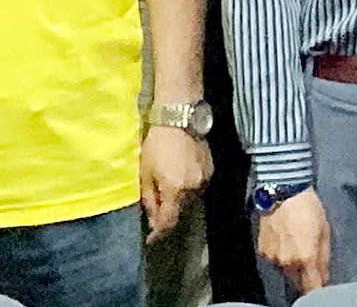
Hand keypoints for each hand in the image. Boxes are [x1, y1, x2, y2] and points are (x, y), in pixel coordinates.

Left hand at [140, 123, 211, 239]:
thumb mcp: (146, 172)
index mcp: (175, 190)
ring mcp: (204, 178)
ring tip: (167, 191)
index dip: (159, 233)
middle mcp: (193, 188)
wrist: (180, 118)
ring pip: (190, 199)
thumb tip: (152, 219)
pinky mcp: (210, 168)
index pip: (168, 222)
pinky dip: (188, 187)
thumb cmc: (157, 144)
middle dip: (168, 214)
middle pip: (180, 211)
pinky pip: (197, 186)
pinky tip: (179, 177)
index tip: (150, 239)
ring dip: (178, 200)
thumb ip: (150, 199)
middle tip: (156, 212)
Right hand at [255, 190, 331, 294]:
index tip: (320, 284)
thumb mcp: (324, 231)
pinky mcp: (263, 251)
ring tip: (296, 244)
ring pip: (286, 270)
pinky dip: (280, 254)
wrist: (283, 191)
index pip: (312, 288)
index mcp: (306, 258)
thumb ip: (324, 258)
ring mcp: (273, 258)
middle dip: (305, 276)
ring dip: (292, 265)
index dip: (317, 288)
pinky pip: (275, 260)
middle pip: (298, 282)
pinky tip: (284, 239)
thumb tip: (324, 277)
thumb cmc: (308, 208)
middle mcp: (288, 262)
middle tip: (310, 259)